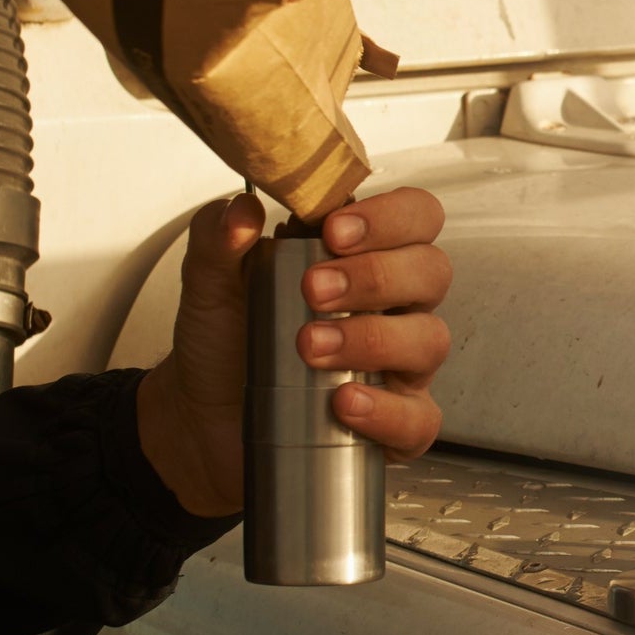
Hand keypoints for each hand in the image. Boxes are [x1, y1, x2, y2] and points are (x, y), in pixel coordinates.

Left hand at [136, 187, 454, 519]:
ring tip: (311, 346)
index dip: (391, 217)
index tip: (334, 230)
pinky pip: (418, 419)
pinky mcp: (394, 423)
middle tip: (314, 289)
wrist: (203, 415)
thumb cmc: (225, 343)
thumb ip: (217, 238)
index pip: (415, 217)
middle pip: (432, 272)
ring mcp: (400, 366)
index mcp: (363, 258)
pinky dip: (385, 410)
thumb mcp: (210, 282)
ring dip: (374, 339)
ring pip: (429, 340)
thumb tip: (243, 211)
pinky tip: (344, 402)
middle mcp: (394, 307)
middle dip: (376, 276)